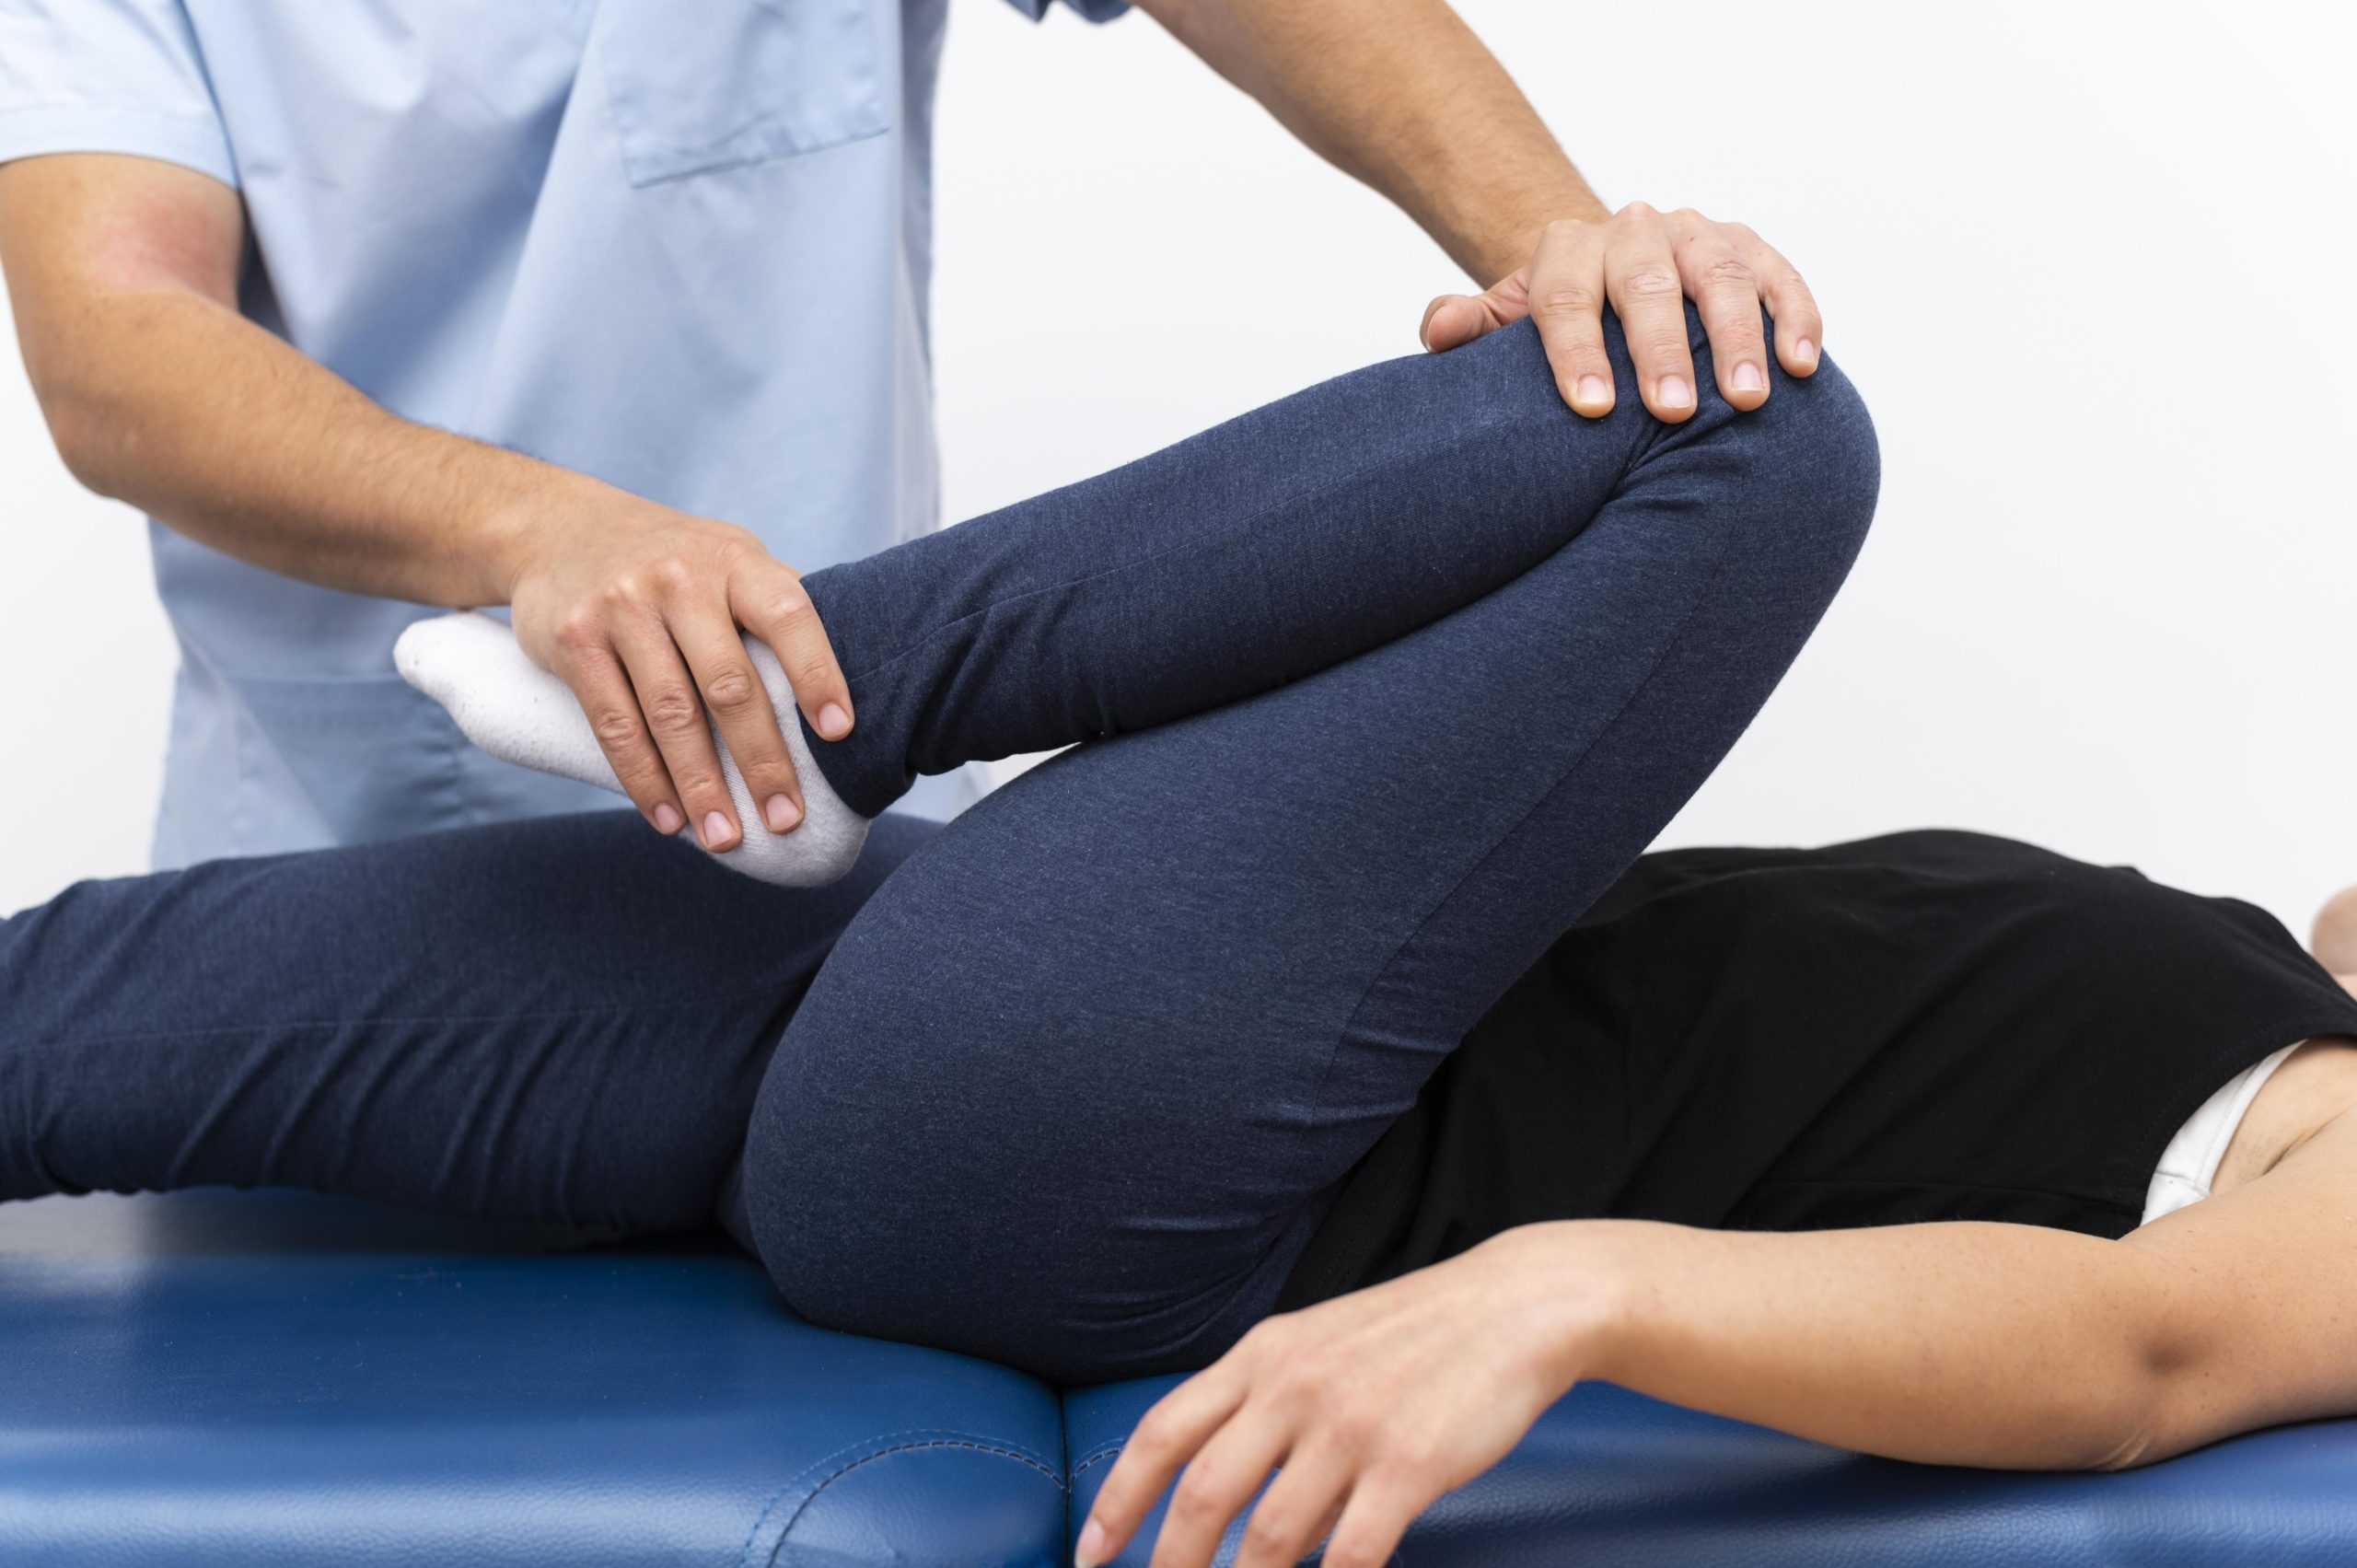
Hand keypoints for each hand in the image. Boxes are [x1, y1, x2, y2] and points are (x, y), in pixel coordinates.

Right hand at [502, 479, 852, 849]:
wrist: (556, 526)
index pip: (788, 615)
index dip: (817, 673)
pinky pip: (614, 724)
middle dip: (762, 759)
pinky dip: (644, 779)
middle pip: (728, 684)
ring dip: (702, 785)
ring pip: (670, 714)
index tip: (841, 733)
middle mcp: (680, 579)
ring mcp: (622, 608)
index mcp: (734, 560)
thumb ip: (775, 607)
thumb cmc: (672, 559)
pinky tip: (669, 818)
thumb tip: (848, 681)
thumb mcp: (729, 556)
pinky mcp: (574, 641)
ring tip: (726, 837)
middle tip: (786, 818)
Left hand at [1075, 1227, 1606, 1567]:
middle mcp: (1293, 1386)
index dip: (1119, 1499)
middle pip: (1203, 1493)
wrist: (1515, 1306)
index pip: (1164, 1431)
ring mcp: (1350, 1426)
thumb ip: (1268, 1408)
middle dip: (1170, 1563)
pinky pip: (1352, 1554)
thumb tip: (1229, 1492)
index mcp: (1262, 1355)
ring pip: (1271, 1537)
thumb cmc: (1415, 1335)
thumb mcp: (1321, 1345)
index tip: (1092, 1553)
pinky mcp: (1408, 1464)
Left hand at [1421, 202, 1822, 423]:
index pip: (1565, 294)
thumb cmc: (1557, 325)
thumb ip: (1471, 328)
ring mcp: (1697, 235)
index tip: (1592, 407)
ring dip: (1739, 338)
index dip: (1578, 350)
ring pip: (1722, 276)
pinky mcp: (1751, 247)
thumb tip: (1440, 329)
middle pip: (1647, 283)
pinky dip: (1797, 317)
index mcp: (1567, 248)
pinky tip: (1803, 367)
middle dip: (1661, 349)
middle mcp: (1633, 230)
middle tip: (1672, 411)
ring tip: (1749, 399)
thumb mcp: (1507, 326)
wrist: (1608, 278)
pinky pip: (1781, 276)